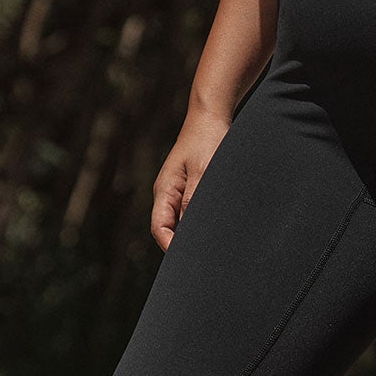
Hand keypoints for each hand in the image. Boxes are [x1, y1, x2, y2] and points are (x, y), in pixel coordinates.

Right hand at [151, 107, 230, 250]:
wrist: (212, 115)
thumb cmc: (207, 139)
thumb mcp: (202, 171)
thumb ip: (193, 200)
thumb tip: (189, 230)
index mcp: (165, 190)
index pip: (160, 228)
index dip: (170, 246)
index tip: (186, 260)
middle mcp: (169, 193)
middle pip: (170, 229)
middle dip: (183, 244)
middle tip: (203, 259)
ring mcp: (180, 190)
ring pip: (183, 220)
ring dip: (194, 232)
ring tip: (211, 245)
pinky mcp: (192, 186)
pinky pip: (193, 210)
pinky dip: (202, 219)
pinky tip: (216, 225)